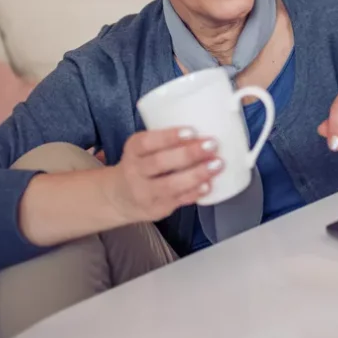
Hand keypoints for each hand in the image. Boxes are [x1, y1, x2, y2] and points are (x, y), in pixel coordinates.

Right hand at [102, 128, 223, 222]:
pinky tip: (208, 185)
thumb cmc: (142, 165)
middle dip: (188, 154)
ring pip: (170, 184)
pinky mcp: (156, 208)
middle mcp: (135, 171)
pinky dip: (194, 192)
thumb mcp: (144, 149)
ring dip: (196, 174)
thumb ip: (166, 141)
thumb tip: (206, 129)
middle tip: (212, 145)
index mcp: (133, 150)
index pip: (147, 142)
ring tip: (217, 164)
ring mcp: (145, 193)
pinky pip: (177, 200)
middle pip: (160, 162)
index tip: (192, 131)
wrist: (120, 197)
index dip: (169, 137)